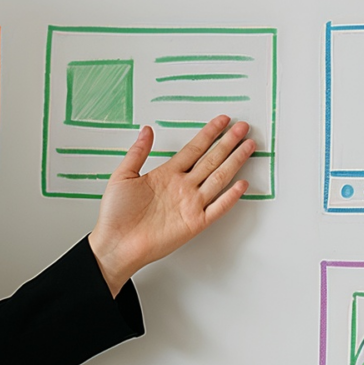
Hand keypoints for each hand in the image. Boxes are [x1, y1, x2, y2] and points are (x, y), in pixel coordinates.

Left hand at [86, 115, 255, 295]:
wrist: (115, 244)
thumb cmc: (116, 215)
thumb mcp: (122, 176)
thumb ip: (137, 153)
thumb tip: (146, 130)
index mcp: (167, 174)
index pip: (194, 148)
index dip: (209, 133)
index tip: (222, 120)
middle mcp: (182, 187)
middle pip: (211, 159)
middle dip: (228, 142)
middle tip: (243, 127)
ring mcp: (190, 204)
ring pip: (218, 178)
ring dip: (234, 162)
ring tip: (248, 146)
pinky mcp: (194, 223)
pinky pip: (217, 208)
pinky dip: (230, 197)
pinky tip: (241, 184)